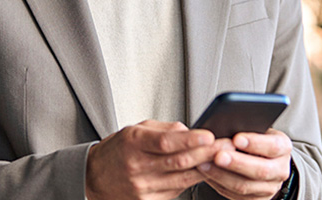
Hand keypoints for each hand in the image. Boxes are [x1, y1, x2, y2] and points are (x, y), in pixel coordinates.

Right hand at [85, 120, 224, 199]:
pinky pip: (176, 191)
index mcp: (133, 142)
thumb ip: (164, 129)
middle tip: (226, 146)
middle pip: (178, 162)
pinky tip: (203, 173)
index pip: (166, 142)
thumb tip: (190, 131)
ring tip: (222, 159)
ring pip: (181, 179)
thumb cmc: (118, 150)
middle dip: (206, 153)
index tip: (209, 136)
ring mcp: (141, 187)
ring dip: (205, 169)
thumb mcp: (136, 130)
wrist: (95, 177)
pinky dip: (191, 181)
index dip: (190, 140)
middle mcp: (136, 166)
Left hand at [197, 129, 292, 199]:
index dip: (255, 143)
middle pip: (261, 170)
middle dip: (237, 163)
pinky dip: (219, 184)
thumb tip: (225, 125)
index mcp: (283, 147)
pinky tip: (207, 174)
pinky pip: (235, 196)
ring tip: (205, 164)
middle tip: (218, 155)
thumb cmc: (255, 139)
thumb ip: (246, 128)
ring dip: (222, 175)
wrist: (263, 159)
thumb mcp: (257, 129)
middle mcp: (280, 170)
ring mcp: (270, 188)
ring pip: (245, 186)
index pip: (273, 146)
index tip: (236, 138)